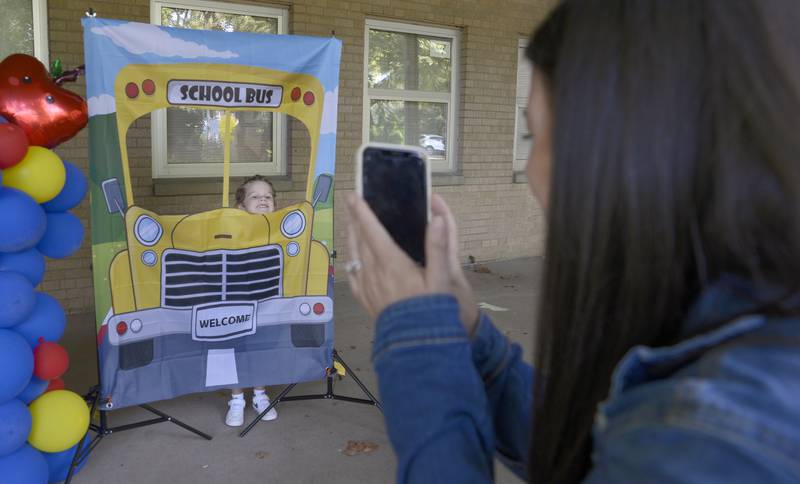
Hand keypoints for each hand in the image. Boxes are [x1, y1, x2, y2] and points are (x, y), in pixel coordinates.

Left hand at [345, 192, 478, 333]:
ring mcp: (366, 285)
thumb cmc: (430, 309)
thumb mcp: (440, 278)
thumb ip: (438, 247)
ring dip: (351, 235)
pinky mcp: (365, 298)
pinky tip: (352, 257)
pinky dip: (350, 259)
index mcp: (391, 263)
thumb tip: (437, 219)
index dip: (362, 211)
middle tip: (350, 202)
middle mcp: (374, 271)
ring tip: (350, 223)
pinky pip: (353, 273)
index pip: (372, 230)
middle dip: (354, 218)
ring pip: (353, 254)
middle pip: (359, 238)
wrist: (415, 343)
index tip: (354, 195)